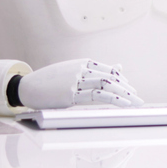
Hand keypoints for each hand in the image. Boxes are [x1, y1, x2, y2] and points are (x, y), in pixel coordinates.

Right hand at [17, 58, 143, 109]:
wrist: (28, 87)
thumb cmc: (50, 81)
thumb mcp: (71, 72)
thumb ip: (91, 72)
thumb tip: (117, 68)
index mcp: (82, 63)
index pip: (108, 71)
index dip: (121, 81)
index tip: (130, 90)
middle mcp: (81, 69)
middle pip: (110, 77)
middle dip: (126, 89)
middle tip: (138, 98)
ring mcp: (76, 80)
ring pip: (106, 84)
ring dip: (124, 94)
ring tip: (135, 102)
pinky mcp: (71, 93)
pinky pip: (97, 95)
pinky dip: (113, 99)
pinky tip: (123, 104)